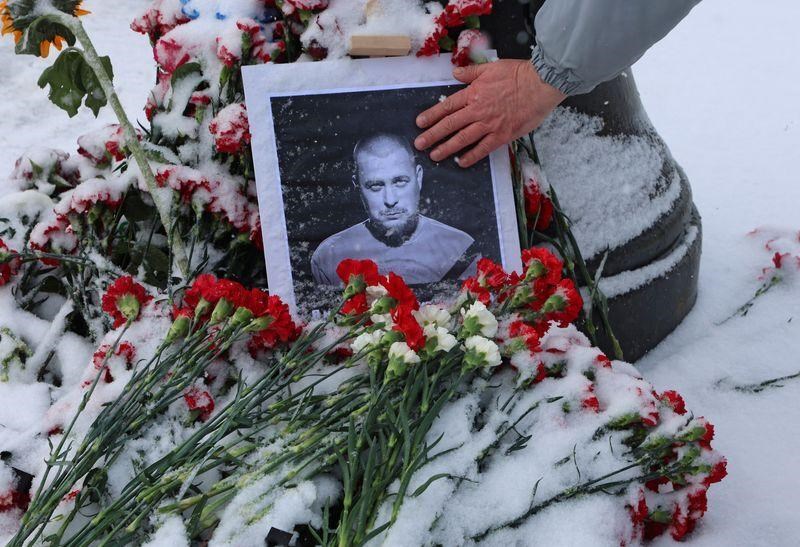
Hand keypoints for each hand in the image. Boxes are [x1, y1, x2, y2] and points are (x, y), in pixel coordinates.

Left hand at [414, 60, 565, 167]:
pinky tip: (461, 162)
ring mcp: (489, 125)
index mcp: (473, 93)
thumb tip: (456, 73)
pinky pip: (483, 148)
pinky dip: (472, 156)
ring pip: (462, 139)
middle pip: (450, 125)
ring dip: (446, 148)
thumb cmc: (518, 74)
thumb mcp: (491, 67)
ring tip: (434, 156)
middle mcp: (477, 111)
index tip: (420, 123)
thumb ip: (471, 72)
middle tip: (419, 144)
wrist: (540, 84)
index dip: (432, 115)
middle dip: (432, 135)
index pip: (447, 106)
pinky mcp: (502, 135)